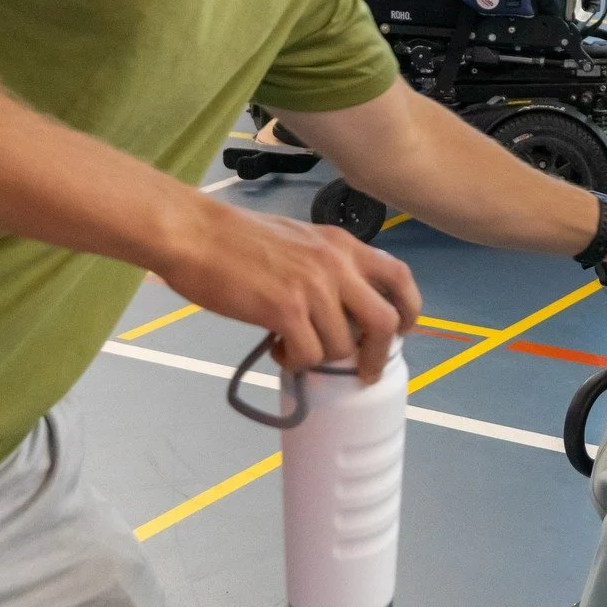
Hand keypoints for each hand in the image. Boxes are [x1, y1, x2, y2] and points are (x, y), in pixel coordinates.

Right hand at [161, 202, 419, 383]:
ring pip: (341, 346)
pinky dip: (295, 361)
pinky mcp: (285, 310)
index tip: (402, 331)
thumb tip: (339, 304)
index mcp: (342, 244)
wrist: (196, 234)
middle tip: (362, 371)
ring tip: (292, 347)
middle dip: (377, 354)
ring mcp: (313, 287)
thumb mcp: (300, 238)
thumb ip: (326, 265)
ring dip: (320, 357)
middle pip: (385, 321)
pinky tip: (276, 348)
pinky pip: (308, 355)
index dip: (409, 309)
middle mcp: (336, 264)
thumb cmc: (237, 237)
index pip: (399, 276)